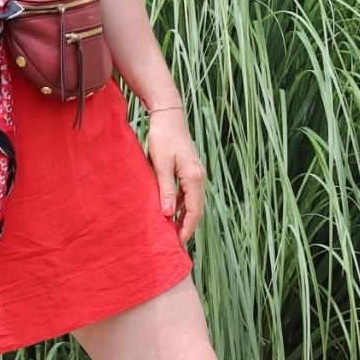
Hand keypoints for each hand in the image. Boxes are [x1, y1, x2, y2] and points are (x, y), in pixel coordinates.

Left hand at [146, 107, 204, 245]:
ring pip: (191, 202)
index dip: (186, 229)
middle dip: (186, 227)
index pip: (194, 211)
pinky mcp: (189, 171)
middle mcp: (198, 177)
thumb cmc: (163, 138)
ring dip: (182, 217)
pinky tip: (168, 211)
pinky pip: (186, 193)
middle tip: (174, 243)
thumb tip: (167, 214)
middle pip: (195, 209)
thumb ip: (165, 190)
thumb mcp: (161, 165)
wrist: (168, 116)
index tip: (178, 243)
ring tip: (169, 231)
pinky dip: (179, 205)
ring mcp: (195, 174)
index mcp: (194, 177)